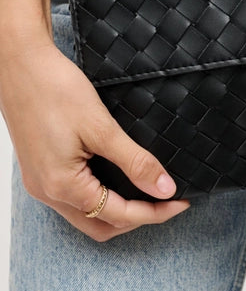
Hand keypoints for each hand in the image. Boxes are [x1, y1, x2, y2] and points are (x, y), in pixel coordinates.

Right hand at [0, 39, 189, 240]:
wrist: (21, 65)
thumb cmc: (55, 89)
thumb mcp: (101, 127)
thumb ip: (134, 161)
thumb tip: (163, 188)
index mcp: (62, 185)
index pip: (118, 215)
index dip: (153, 212)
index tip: (179, 202)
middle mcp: (48, 191)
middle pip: (101, 225)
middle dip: (138, 218)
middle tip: (168, 200)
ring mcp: (42, 181)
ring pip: (87, 214)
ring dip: (119, 210)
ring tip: (149, 192)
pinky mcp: (42, 168)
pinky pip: (75, 197)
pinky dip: (102, 196)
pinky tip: (120, 179)